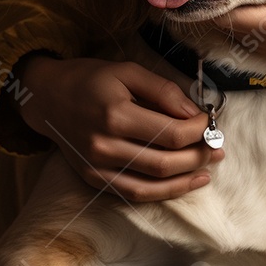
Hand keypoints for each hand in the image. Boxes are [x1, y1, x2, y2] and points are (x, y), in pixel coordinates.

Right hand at [15, 55, 223, 201]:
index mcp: (115, 115)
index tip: (211, 122)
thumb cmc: (91, 79)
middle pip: (165, 162)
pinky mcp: (93, 179)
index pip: (170, 133)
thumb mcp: (128, 71)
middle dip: (198, 155)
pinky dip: (164, 193)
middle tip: (218, 146)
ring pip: (152, 184)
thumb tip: (194, 113)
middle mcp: (104, 146)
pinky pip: (134, 193)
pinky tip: (186, 183)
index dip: (199, 130)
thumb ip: (164, 91)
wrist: (47, 97)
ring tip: (210, 167)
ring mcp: (97, 167)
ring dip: (187, 179)